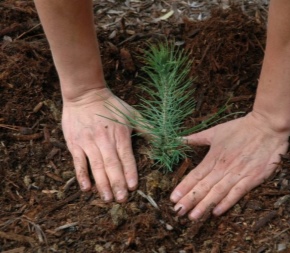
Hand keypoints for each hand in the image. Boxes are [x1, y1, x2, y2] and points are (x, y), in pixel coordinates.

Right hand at [62, 87, 137, 201]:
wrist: (85, 94)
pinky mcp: (75, 143)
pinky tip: (87, 188)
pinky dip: (82, 175)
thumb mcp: (132, 114)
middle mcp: (104, 139)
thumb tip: (166, 139)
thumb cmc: (111, 105)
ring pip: (96, 166)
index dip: (129, 172)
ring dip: (102, 183)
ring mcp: (88, 142)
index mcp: (120, 134)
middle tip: (122, 200)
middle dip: (117, 183)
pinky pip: (78, 162)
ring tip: (107, 199)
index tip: (133, 187)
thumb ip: (147, 128)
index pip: (126, 157)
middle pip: (112, 165)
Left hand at [170, 112, 289, 219]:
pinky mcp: (252, 178)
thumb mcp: (215, 131)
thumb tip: (179, 139)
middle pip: (203, 187)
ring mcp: (238, 174)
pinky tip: (216, 212)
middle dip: (190, 200)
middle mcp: (223, 167)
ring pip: (217, 192)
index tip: (172, 198)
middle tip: (178, 212)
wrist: (267, 126)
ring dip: (204, 205)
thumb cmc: (240, 128)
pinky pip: (237, 193)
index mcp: (213, 157)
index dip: (183, 187)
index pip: (195, 175)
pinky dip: (227, 203)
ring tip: (193, 216)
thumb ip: (196, 138)